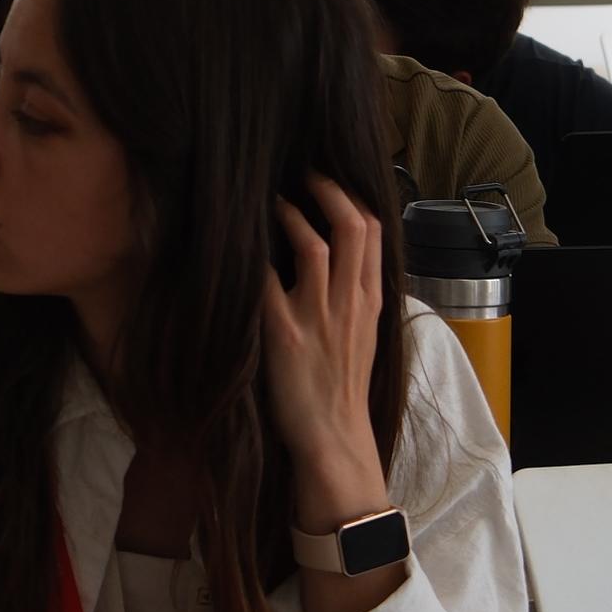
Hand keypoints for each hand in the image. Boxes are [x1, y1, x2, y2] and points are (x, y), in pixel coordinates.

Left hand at [261, 180, 390, 530]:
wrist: (334, 439)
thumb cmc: (341, 386)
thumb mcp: (362, 333)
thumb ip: (353, 294)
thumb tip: (335, 258)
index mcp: (371, 300)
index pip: (373, 231)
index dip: (349, 195)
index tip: (327, 178)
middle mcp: (350, 302)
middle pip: (351, 225)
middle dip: (325, 188)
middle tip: (300, 172)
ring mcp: (318, 317)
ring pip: (312, 245)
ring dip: (288, 215)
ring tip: (270, 200)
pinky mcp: (285, 335)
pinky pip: (268, 284)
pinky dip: (254, 258)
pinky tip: (239, 245)